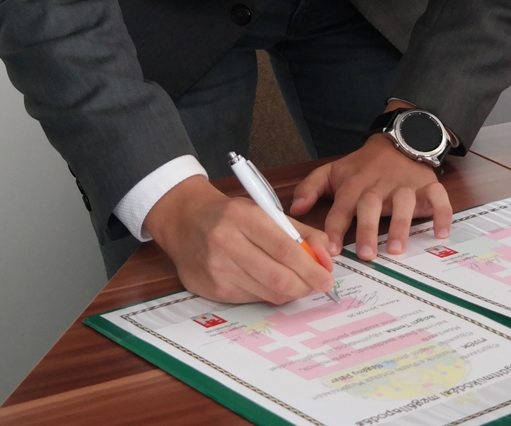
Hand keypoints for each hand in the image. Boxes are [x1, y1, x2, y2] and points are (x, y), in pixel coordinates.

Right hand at [143, 175, 334, 303]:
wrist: (184, 221)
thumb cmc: (229, 215)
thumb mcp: (263, 211)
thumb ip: (299, 231)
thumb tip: (326, 256)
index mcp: (242, 216)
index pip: (284, 248)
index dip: (310, 266)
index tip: (327, 276)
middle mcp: (226, 242)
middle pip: (277, 276)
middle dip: (305, 285)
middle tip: (318, 285)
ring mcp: (217, 269)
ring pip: (267, 292)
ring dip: (290, 291)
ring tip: (298, 283)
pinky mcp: (212, 289)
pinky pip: (252, 299)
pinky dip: (269, 294)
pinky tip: (270, 284)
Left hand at [289, 131, 452, 260]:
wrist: (397, 142)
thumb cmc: (363, 166)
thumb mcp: (333, 171)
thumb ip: (310, 188)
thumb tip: (295, 209)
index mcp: (354, 187)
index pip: (341, 208)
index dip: (335, 228)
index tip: (331, 249)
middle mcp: (378, 187)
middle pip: (371, 206)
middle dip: (367, 230)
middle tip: (366, 254)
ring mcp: (404, 186)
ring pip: (403, 203)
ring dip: (401, 225)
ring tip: (396, 249)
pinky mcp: (426, 186)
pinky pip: (437, 198)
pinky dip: (441, 214)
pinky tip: (440, 232)